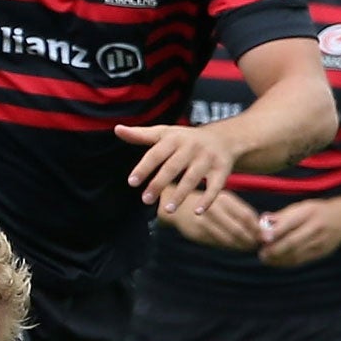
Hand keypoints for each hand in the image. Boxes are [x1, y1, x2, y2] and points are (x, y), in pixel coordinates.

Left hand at [117, 122, 240, 216]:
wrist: (223, 138)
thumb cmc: (185, 138)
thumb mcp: (164, 133)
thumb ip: (140, 135)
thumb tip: (117, 129)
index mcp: (174, 138)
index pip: (156, 154)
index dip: (144, 168)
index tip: (132, 182)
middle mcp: (191, 147)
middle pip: (172, 167)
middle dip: (158, 184)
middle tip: (146, 200)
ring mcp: (207, 158)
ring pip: (193, 178)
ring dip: (181, 194)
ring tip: (168, 209)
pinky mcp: (222, 170)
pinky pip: (215, 186)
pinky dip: (208, 199)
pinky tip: (197, 211)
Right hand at [163, 188, 261, 250]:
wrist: (179, 207)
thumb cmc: (210, 205)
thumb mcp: (225, 202)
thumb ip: (241, 213)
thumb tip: (262, 229)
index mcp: (224, 199)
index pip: (247, 215)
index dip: (257, 228)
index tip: (264, 235)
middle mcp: (214, 209)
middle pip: (239, 229)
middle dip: (250, 240)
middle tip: (257, 245)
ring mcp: (205, 221)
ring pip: (229, 238)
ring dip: (241, 246)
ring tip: (247, 247)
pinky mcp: (198, 233)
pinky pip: (219, 243)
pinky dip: (230, 247)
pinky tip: (234, 247)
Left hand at [258, 197, 340, 266]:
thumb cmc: (316, 212)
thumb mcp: (301, 207)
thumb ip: (282, 215)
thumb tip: (263, 220)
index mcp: (308, 213)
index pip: (289, 224)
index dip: (274, 232)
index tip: (261, 238)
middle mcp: (315, 229)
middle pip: (292, 242)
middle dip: (274, 250)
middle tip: (261, 252)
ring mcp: (320, 243)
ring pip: (296, 254)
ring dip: (278, 259)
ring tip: (265, 258)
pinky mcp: (321, 253)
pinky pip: (301, 260)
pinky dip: (286, 263)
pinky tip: (276, 262)